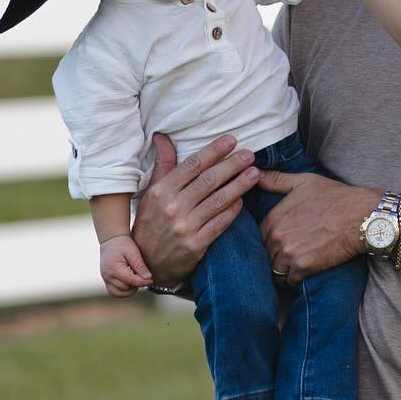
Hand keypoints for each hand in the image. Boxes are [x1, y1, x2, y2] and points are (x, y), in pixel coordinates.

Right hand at [100, 234, 151, 296]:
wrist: (111, 240)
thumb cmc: (123, 244)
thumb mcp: (133, 252)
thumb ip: (140, 265)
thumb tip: (148, 278)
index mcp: (114, 268)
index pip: (131, 281)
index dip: (143, 282)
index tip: (151, 279)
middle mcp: (107, 276)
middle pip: (126, 288)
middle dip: (136, 284)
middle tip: (143, 276)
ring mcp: (105, 279)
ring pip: (119, 293)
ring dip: (130, 289)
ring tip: (136, 279)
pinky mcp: (106, 280)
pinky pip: (115, 292)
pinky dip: (123, 290)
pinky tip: (130, 282)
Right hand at [131, 132, 260, 283]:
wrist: (146, 263)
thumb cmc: (150, 223)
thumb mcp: (150, 193)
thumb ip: (163, 165)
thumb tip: (162, 136)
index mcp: (161, 191)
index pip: (192, 165)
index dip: (214, 151)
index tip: (231, 140)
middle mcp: (172, 207)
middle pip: (208, 180)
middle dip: (232, 165)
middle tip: (250, 154)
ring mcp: (184, 227)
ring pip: (218, 200)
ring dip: (239, 185)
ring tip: (254, 173)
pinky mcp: (195, 245)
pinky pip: (220, 223)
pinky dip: (233, 210)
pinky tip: (243, 200)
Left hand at [258, 170, 374, 284]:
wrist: (360, 215)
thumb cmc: (335, 196)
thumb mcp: (304, 181)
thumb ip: (277, 180)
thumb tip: (256, 175)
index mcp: (274, 217)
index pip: (261, 237)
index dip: (272, 240)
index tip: (284, 241)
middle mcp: (277, 236)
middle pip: (267, 255)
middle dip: (276, 255)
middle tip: (290, 254)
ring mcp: (289, 253)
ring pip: (276, 270)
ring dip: (283, 270)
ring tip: (295, 266)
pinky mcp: (304, 267)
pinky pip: (290, 281)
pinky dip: (294, 279)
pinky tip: (303, 273)